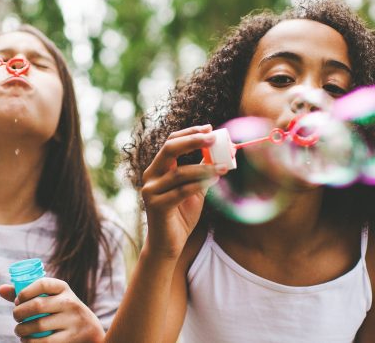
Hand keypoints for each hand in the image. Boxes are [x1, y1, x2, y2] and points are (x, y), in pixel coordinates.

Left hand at [0, 278, 104, 342]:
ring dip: (22, 330)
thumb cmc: (62, 312)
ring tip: (19, 331)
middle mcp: (70, 302)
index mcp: (64, 288)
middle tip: (16, 318)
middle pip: (37, 305)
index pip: (42, 283)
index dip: (25, 291)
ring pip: (38, 325)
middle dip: (19, 313)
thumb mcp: (51, 299)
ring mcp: (73, 321)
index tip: (17, 301)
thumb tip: (0, 289)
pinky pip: (45, 342)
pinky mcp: (71, 338)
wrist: (91, 331)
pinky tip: (27, 341)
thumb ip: (27, 294)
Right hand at [141, 125, 227, 257]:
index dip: (189, 133)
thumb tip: (220, 152)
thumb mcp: (193, 189)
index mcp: (157, 169)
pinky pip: (181, 191)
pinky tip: (215, 180)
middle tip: (214, 137)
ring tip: (224, 167)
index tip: (210, 128)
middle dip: (193, 140)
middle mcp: (150, 176)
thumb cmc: (181, 216)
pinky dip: (199, 184)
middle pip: (169, 149)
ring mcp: (151, 191)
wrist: (168, 245)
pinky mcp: (157, 206)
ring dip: (204, 167)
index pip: (170, 142)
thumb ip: (201, 171)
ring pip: (179, 172)